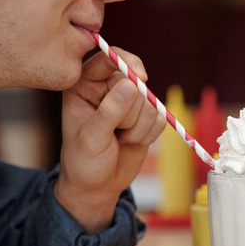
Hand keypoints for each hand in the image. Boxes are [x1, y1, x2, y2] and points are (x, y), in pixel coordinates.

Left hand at [57, 47, 165, 232]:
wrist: (97, 187)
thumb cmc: (83, 162)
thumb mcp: (91, 138)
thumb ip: (109, 111)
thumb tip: (132, 85)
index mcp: (84, 85)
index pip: (107, 58)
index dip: (126, 62)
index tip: (140, 76)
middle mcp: (106, 88)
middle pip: (135, 81)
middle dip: (131, 111)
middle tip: (115, 131)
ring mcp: (128, 102)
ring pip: (150, 102)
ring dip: (139, 127)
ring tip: (120, 139)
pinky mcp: (146, 117)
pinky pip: (160, 117)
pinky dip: (149, 134)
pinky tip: (132, 142)